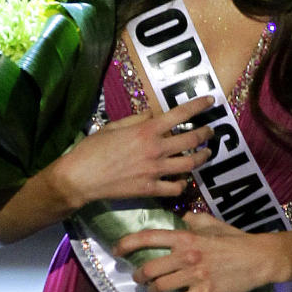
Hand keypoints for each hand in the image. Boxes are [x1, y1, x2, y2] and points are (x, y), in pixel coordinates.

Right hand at [52, 94, 214, 206]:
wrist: (80, 178)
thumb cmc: (92, 149)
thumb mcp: (113, 126)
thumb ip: (136, 119)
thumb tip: (153, 115)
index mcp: (145, 130)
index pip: (179, 114)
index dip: (198, 106)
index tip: (210, 101)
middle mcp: (155, 149)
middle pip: (191, 140)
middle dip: (205, 134)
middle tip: (210, 132)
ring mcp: (155, 171)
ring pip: (190, 164)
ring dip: (201, 157)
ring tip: (205, 154)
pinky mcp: (150, 189)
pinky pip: (176, 188)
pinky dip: (182, 183)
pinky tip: (183, 180)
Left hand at [115, 212, 278, 291]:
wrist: (259, 258)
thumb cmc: (235, 239)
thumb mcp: (212, 224)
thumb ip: (192, 220)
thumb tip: (179, 218)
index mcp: (186, 236)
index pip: (149, 237)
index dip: (127, 244)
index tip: (116, 250)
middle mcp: (187, 255)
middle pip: (149, 267)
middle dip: (138, 274)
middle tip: (136, 277)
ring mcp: (195, 276)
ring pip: (160, 286)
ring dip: (150, 290)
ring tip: (148, 290)